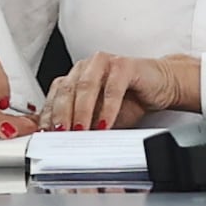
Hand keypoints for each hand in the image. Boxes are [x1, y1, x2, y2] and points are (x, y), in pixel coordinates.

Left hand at [39, 54, 205, 131]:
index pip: (55, 96)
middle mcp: (86, 67)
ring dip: (81, 112)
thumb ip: (81, 124)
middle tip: (60, 135)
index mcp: (75, 76)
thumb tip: (60, 142)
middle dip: (61, 115)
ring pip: (86, 86)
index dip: (48, 116)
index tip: (44, 136)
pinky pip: (112, 87)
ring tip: (79, 131)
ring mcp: (104, 63)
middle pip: (67, 90)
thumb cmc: (130, 100)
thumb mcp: (99, 118)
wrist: (161, 85)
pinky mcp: (125, 65)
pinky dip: (107, 108)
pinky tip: (104, 123)